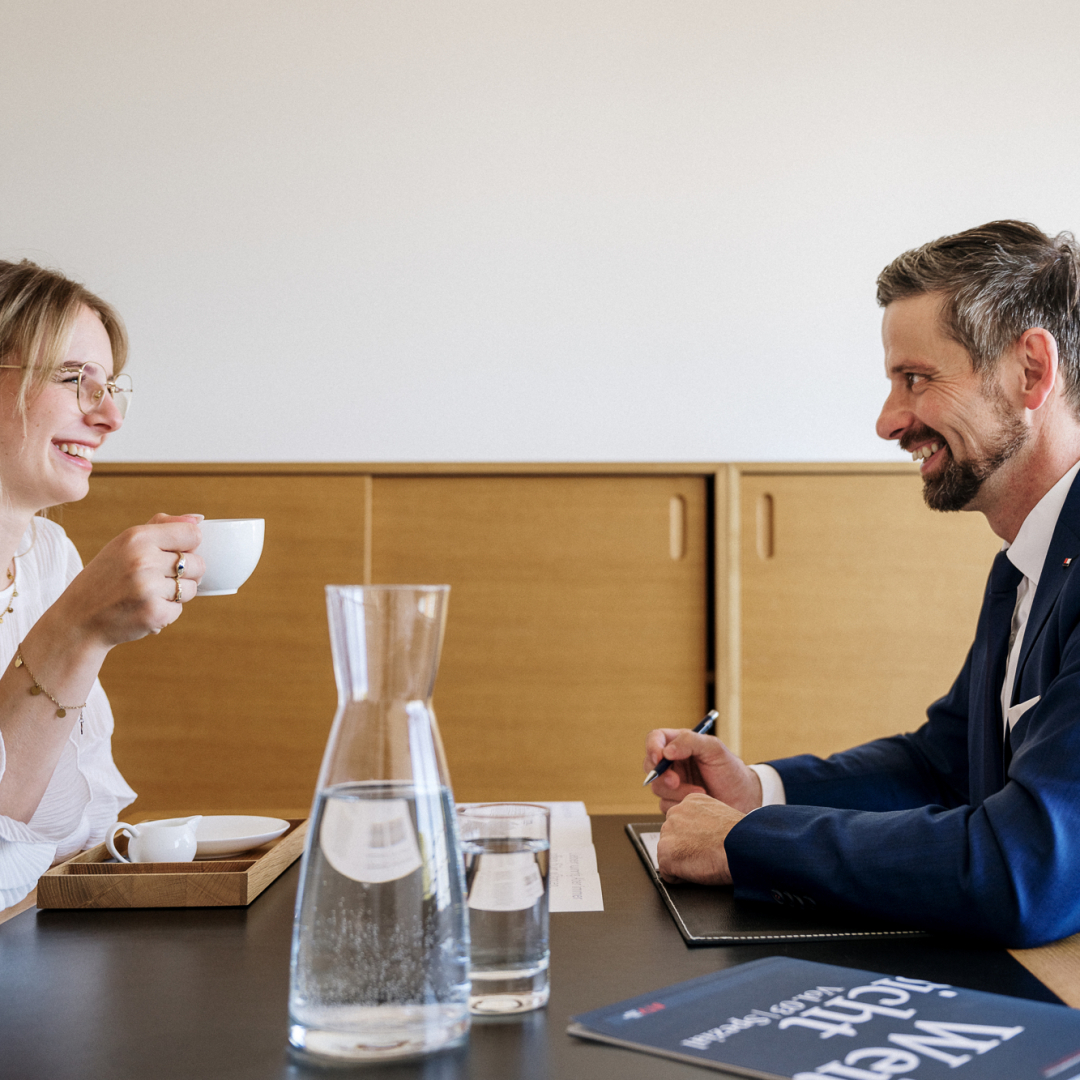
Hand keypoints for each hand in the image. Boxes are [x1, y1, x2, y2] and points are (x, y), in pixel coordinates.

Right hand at [48, 514, 205, 647]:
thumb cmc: (105, 578)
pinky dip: (166, 612)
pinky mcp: (154, 613)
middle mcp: (143, 560)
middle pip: (198, 564)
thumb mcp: (124, 544)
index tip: (176, 553)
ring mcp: (148, 588)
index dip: (190, 546)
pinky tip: (144, 609)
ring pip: (192, 588)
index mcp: (136, 537)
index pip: (192, 534)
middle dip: (186, 574)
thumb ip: (162, 526)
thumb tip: (199, 519)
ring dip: (177, 594)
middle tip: (159, 578)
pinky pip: (179, 609)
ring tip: (150, 594)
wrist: (78, 620)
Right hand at [643, 727, 762, 812]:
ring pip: (657, 788)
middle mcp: (673, 763)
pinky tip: (698, 802)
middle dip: (661, 775)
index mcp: (679, 744)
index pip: (655, 739)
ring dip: (677, 792)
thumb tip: (667, 751)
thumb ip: (690, 742)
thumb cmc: (730, 771)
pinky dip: (680, 804)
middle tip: (676, 782)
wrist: (743, 800)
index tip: (659, 758)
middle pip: (650, 765)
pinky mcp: (675, 802)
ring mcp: (673, 784)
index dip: (652, 747)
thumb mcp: (714, 749)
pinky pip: (666, 805)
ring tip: (701, 792)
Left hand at [656, 793, 743, 884]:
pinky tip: (698, 871)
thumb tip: (704, 834)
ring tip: (704, 862)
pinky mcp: (665, 853)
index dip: (695, 839)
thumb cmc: (741, 838)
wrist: (742, 847)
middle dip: (684, 849)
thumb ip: (707, 821)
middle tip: (706, 855)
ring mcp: (668, 832)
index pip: (683, 824)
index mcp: (691, 802)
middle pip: (672, 837)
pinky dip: (680, 878)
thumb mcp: (723, 817)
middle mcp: (675, 812)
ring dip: (682, 863)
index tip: (707, 845)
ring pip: (668, 854)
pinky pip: (667, 873)